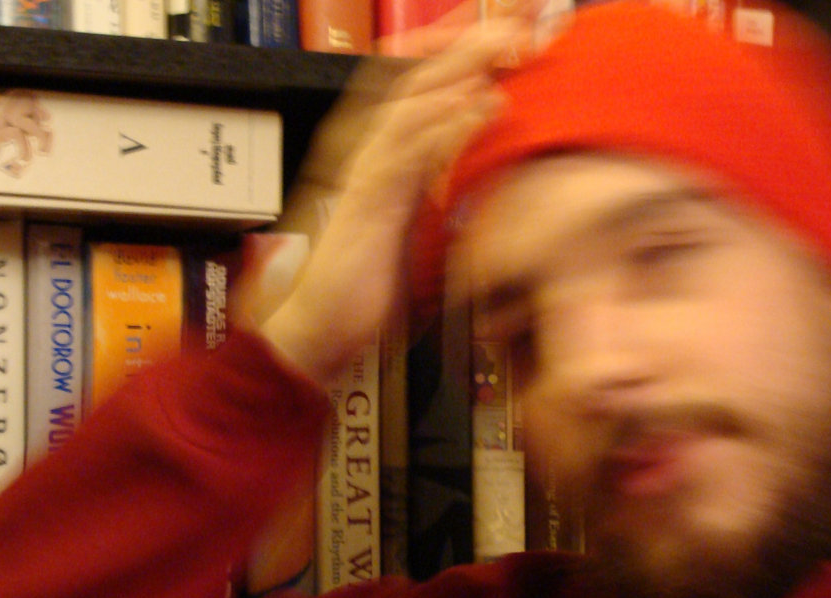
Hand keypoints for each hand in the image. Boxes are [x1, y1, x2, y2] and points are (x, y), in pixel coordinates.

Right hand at [259, 18, 529, 386]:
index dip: (462, 53)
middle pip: (420, 77)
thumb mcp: (407, 226)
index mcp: (382, 157)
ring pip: (414, 101)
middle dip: (469, 41)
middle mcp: (369, 152)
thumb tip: (465, 170)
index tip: (508, 31)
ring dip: (462, 67)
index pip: (424, 87)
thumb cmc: (358, 288)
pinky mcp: (366, 201)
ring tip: (505, 41)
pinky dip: (445, 124)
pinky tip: (479, 103)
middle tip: (517, 14)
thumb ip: (432, 190)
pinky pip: (408, 152)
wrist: (312, 333)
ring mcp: (365, 173)